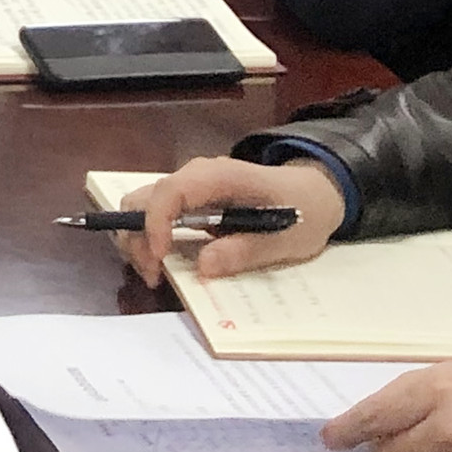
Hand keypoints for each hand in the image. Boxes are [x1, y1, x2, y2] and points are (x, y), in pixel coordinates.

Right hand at [110, 155, 343, 287]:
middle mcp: (195, 175)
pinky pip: (155, 215)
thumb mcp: (287, 239)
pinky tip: (165, 263)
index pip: (171, 191)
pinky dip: (149, 240)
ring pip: (141, 206)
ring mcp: (189, 187)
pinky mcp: (188, 202)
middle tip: (154, 276)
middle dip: (137, 238)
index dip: (156, 224)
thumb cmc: (304, 211)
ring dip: (138, 241)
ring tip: (157, 274)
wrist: (313, 193)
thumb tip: (203, 267)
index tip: (160, 260)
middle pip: (143, 198)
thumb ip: (246, 251)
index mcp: (220, 176)